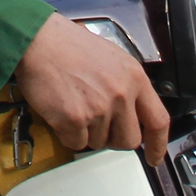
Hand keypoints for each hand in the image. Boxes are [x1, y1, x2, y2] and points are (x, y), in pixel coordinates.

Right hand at [13, 14, 169, 167]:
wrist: (37, 39)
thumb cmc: (67, 45)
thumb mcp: (112, 58)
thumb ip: (126, 86)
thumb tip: (131, 113)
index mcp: (134, 77)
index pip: (158, 121)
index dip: (158, 145)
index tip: (154, 156)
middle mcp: (121, 94)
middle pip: (129, 140)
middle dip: (114, 138)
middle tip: (99, 126)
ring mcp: (99, 108)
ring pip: (100, 142)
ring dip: (87, 132)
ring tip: (74, 105)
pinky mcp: (75, 119)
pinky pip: (76, 143)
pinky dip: (67, 133)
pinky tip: (61, 111)